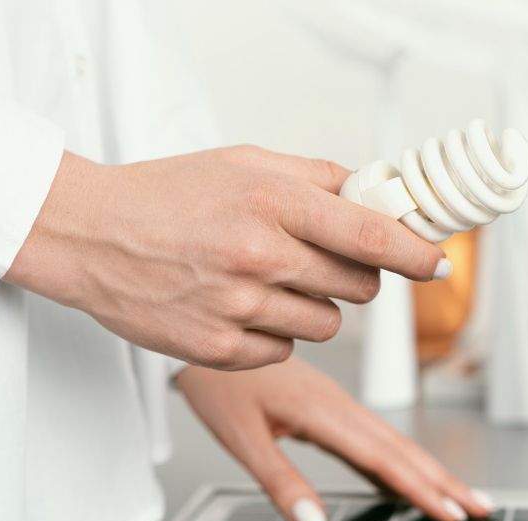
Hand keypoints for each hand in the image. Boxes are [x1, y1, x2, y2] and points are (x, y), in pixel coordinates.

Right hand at [5, 147, 446, 369]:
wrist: (90, 235)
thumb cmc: (166, 195)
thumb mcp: (245, 162)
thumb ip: (318, 177)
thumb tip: (380, 193)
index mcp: (272, 201)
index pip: (373, 236)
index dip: (418, 253)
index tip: (437, 262)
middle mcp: (259, 256)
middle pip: (360, 287)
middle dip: (357, 275)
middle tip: (324, 259)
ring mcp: (240, 308)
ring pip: (328, 325)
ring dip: (313, 305)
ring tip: (267, 280)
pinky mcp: (220, 349)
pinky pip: (286, 350)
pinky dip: (276, 332)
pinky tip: (240, 305)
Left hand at [176, 357, 493, 520]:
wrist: (205, 324)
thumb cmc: (218, 383)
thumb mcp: (240, 436)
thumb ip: (279, 480)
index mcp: (321, 411)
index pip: (381, 457)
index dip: (419, 488)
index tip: (451, 512)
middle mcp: (337, 403)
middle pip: (400, 447)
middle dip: (442, 479)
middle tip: (478, 506)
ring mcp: (335, 400)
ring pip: (391, 439)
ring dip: (428, 467)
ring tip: (458, 493)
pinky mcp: (327, 402)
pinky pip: (374, 433)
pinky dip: (400, 456)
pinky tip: (407, 472)